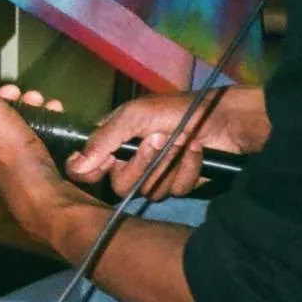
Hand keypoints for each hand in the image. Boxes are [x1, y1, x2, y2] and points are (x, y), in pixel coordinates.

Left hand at [0, 54, 89, 244]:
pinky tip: (52, 111)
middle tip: (12, 90)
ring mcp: (0, 156)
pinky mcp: (22, 160)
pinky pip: (25, 134)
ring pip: (4, 123)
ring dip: (20, 106)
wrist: (42, 193)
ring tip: (36, 99)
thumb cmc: (11, 155)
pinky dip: (36, 120)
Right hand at [67, 85, 266, 198]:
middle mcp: (128, 162)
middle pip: (118, 185)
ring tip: (183, 141)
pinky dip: (188, 169)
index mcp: (112, 143)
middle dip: (142, 162)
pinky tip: (197, 151)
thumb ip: (104, 140)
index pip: (84, 169)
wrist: (225, 119)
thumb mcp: (135, 116)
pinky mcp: (177, 185)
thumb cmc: (177, 110)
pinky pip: (174, 191)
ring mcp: (153, 176)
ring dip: (169, 163)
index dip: (89, 171)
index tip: (107, 163)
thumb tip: (76, 166)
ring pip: (147, 190)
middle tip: (159, 140)